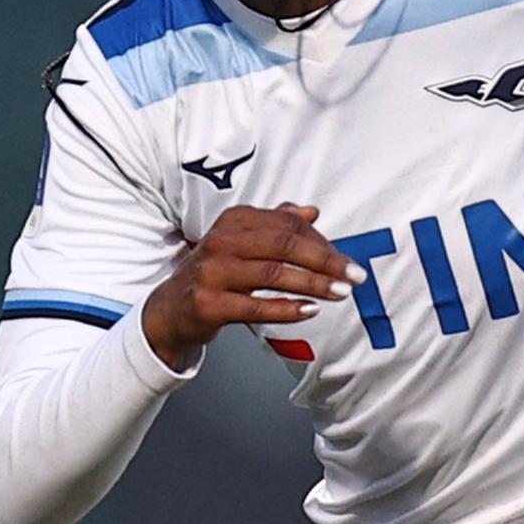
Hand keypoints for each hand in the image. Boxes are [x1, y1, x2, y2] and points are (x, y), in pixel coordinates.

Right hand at [141, 201, 358, 367]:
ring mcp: (212, 272)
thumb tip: (311, 212)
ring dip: (313, 284)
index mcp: (233, 221)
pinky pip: (254, 306)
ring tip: (340, 292)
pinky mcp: (207, 303)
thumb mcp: (240, 243)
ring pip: (272, 274)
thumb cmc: (212, 275)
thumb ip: (274, 225)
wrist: (169, 312)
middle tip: (354, 276)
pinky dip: (286, 309)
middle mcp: (221, 241)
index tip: (347, 261)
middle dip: (325, 261)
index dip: (322, 242)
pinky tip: (310, 311)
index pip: (287, 226)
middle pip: (283, 246)